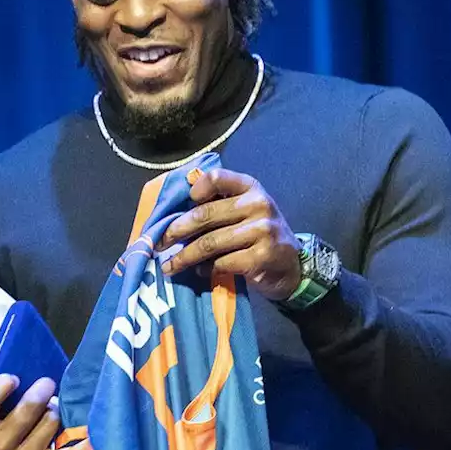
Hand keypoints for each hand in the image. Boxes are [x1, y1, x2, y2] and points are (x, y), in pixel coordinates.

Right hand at [0, 374, 89, 449]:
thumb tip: (26, 380)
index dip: (3, 384)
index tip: (14, 379)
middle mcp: (0, 448)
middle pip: (28, 410)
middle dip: (42, 390)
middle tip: (47, 384)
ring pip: (51, 423)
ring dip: (55, 410)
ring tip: (54, 408)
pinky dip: (84, 439)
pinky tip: (88, 427)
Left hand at [158, 168, 300, 301]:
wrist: (291, 265)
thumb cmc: (258, 235)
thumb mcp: (244, 211)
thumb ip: (218, 204)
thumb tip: (173, 213)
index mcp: (250, 187)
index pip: (218, 177)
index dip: (197, 188)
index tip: (185, 202)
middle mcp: (258, 204)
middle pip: (205, 214)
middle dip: (176, 231)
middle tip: (159, 243)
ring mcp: (262, 230)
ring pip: (210, 243)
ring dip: (184, 256)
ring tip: (169, 265)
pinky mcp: (262, 256)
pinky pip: (222, 262)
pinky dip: (205, 269)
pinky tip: (199, 272)